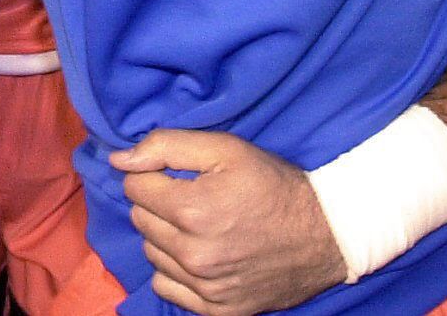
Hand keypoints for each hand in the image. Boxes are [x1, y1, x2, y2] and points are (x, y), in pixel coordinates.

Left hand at [112, 129, 345, 315]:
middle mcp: (195, 255)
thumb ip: (165, 146)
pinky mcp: (218, 309)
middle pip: (140, 219)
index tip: (176, 175)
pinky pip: (167, 286)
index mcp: (193, 211)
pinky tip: (198, 254)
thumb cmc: (274, 185)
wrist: (327, 235)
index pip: (134, 186)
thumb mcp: (225, 149)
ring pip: (151, 252)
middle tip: (192, 198)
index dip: (151, 174)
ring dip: (164, 236)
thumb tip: (119, 158)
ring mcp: (206, 287)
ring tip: (199, 225)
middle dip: (158, 203)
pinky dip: (174, 270)